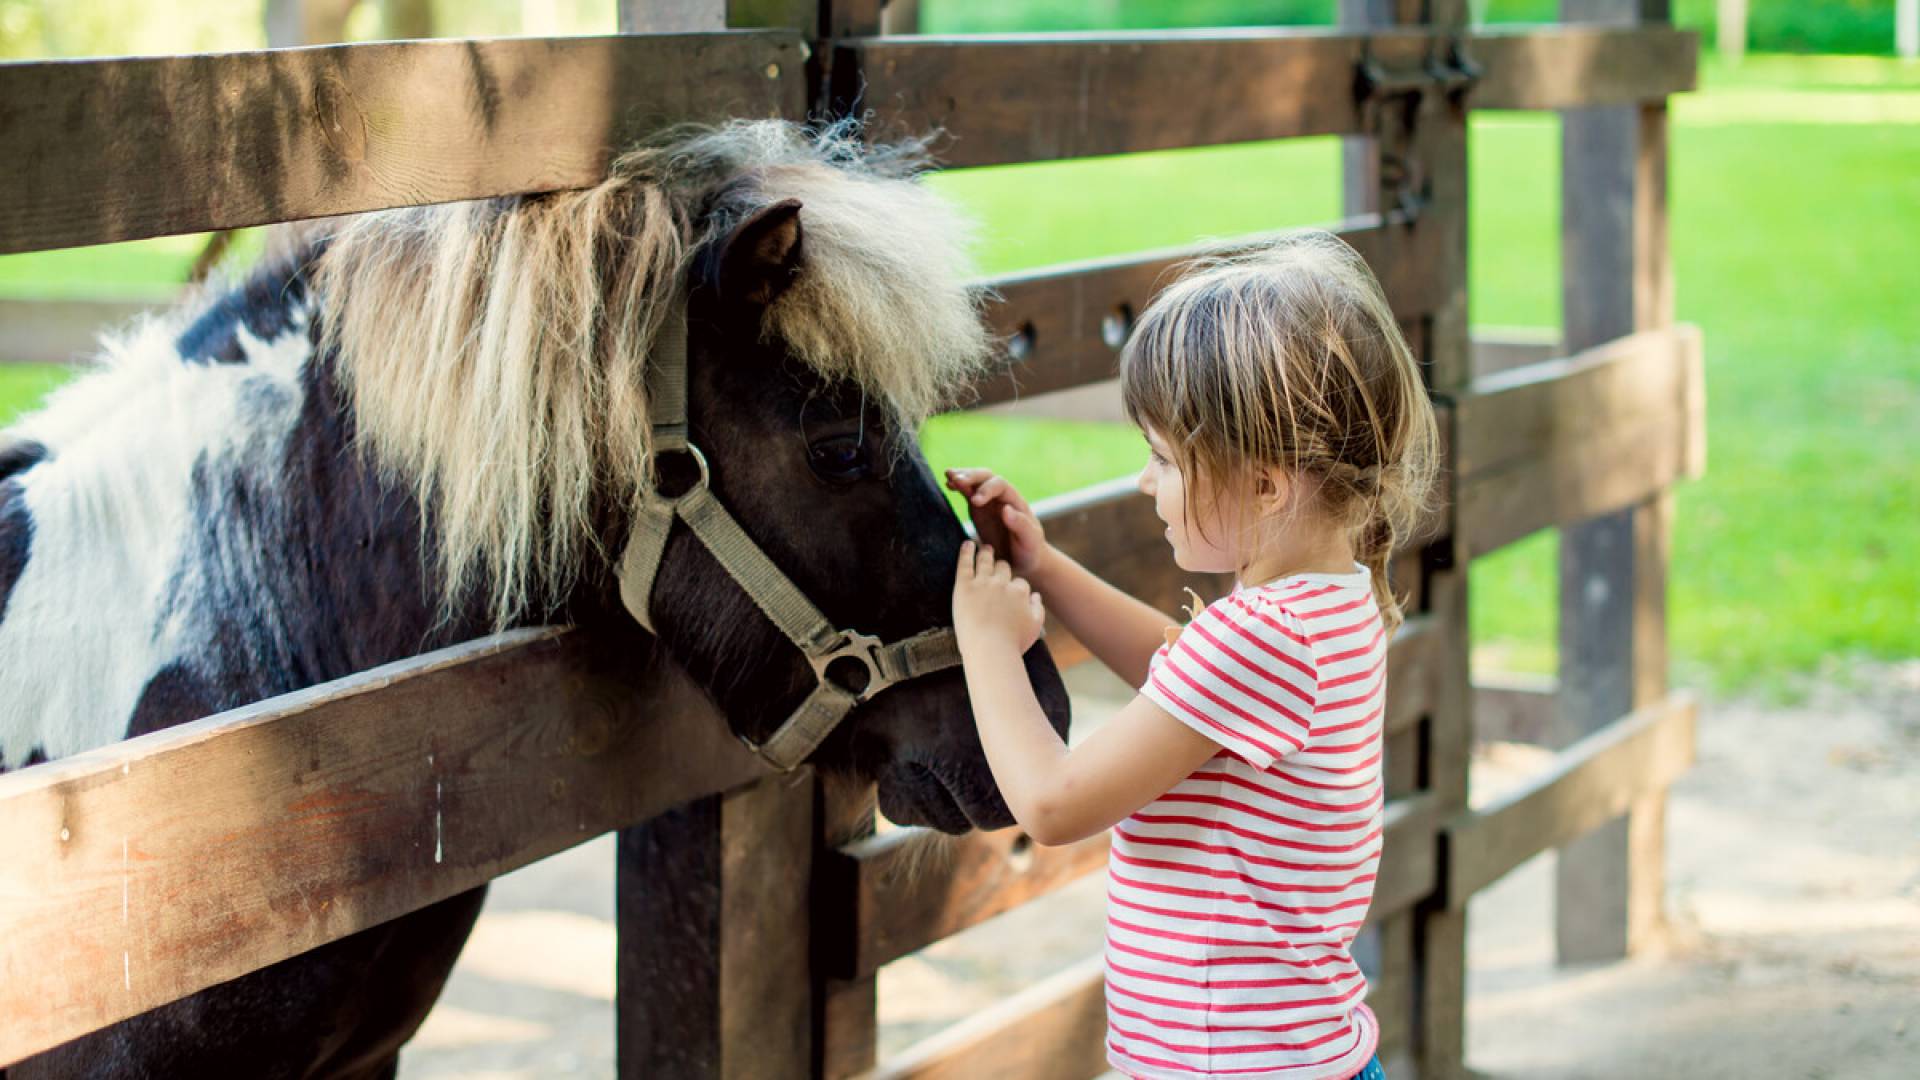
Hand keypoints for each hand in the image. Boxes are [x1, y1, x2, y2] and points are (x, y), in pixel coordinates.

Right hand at [943, 468, 1048, 577]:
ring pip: (975, 481)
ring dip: (962, 476)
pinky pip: (968, 492)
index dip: (987, 489)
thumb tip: (1005, 509)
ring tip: (948, 475)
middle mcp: (1002, 497)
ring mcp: (989, 501)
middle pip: (986, 477)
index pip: (1000, 485)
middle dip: (971, 476)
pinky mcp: (978, 508)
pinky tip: (948, 484)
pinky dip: (958, 486)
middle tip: (956, 480)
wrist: (1023, 560)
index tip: (975, 501)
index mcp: (1015, 501)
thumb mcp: (1030, 540)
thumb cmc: (1029, 550)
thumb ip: (1021, 525)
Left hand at [952, 540, 1045, 655]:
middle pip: (1003, 568)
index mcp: (1020, 592)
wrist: (990, 651)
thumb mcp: (1034, 627)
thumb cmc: (1012, 644)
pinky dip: (966, 551)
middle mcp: (1003, 583)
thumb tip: (1036, 596)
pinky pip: (965, 563)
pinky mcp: (964, 586)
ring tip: (984, 547)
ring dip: (986, 552)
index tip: (1011, 590)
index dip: (1015, 586)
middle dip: (1001, 566)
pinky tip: (967, 543)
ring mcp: (983, 583)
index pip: (1020, 583)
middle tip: (996, 562)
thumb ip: (1038, 609)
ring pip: (985, 560)